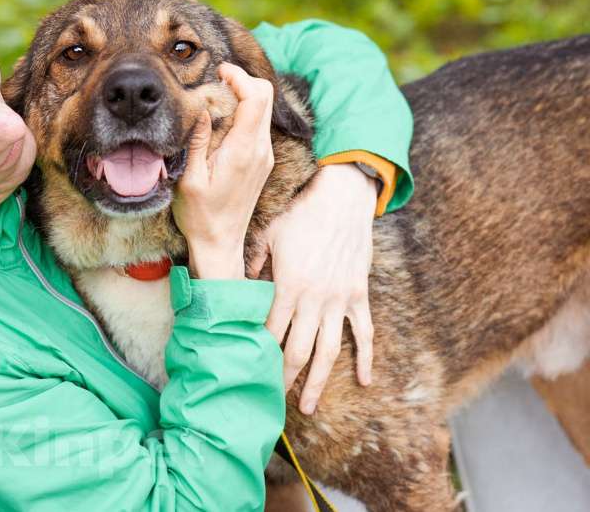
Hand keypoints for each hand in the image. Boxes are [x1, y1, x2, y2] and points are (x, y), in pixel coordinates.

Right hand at [172, 63, 274, 279]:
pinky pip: (259, 125)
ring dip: (244, 95)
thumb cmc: (200, 216)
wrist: (221, 244)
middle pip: (266, 96)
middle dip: (244, 80)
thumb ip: (196, 138)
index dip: (240, 77)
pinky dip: (244, 112)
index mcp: (243, 151)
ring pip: (264, 109)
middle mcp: (260, 150)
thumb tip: (200, 105)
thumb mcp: (189, 177)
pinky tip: (222, 119)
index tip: (219, 71)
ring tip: (215, 97)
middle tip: (216, 79)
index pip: (256, 98)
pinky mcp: (262, 161)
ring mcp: (264, 155)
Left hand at [250, 163, 377, 413]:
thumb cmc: (301, 213)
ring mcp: (339, 299)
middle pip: (297, 349)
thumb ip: (252, 263)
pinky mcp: (358, 295)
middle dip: (283, 378)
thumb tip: (237, 286)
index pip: (270, 330)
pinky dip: (365, 358)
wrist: (343, 197)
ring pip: (328, 350)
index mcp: (287, 285)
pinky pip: (363, 332)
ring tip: (307, 405)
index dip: (258, 354)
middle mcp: (314, 298)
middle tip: (271, 401)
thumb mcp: (268, 234)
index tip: (248, 373)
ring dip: (318, 381)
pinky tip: (364, 380)